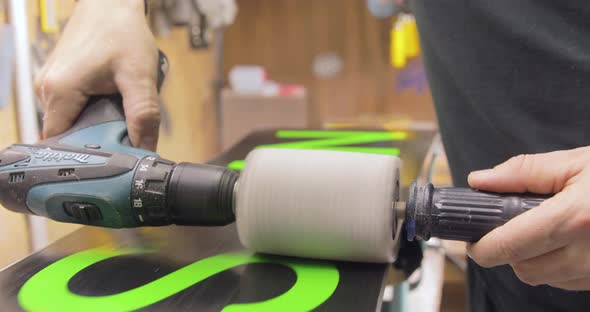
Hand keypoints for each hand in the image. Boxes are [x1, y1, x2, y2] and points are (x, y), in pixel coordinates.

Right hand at [35, 0, 159, 149]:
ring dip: (97, 123)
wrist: (111, 4)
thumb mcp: (140, 77)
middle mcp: (46, 90)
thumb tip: (145, 149)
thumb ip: (143, 116)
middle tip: (122, 129)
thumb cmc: (122, 31)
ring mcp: (50, 84)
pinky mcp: (59, 81)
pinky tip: (109, 98)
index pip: (64, 144)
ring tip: (117, 108)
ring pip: (74, 121)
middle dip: (98, 137)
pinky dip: (93, 109)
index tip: (113, 155)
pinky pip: (74, 107)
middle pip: (70, 135)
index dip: (91, 153)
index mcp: (58, 92)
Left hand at [467, 147, 589, 289]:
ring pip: (543, 278)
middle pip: (522, 268)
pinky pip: (568, 281)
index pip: (509, 246)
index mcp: (574, 219)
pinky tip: (565, 240)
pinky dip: (556, 265)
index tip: (472, 238)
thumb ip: (523, 172)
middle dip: (506, 250)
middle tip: (508, 226)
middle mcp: (588, 253)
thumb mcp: (576, 163)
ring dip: (532, 258)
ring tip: (543, 228)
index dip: (482, 246)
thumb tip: (480, 181)